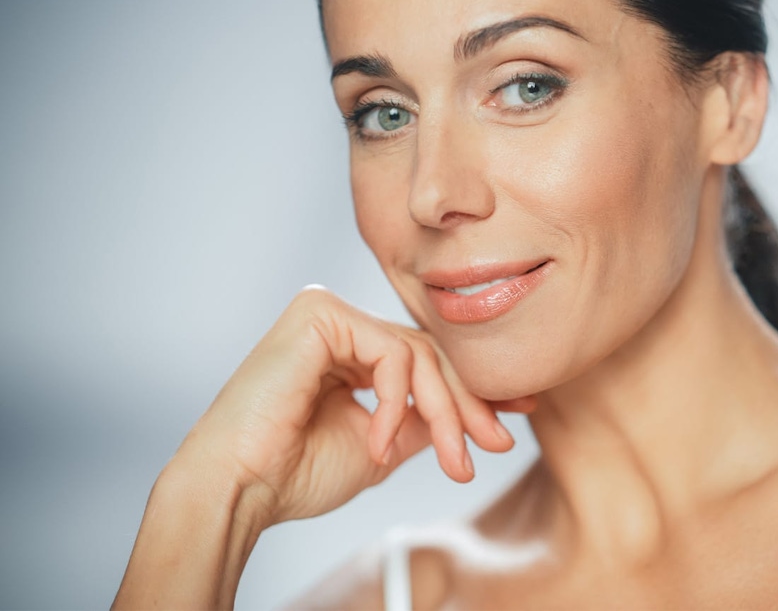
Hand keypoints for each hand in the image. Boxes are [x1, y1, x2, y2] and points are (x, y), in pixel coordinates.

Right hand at [171, 284, 535, 525]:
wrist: (243, 487)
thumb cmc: (296, 472)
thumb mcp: (384, 444)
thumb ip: (424, 420)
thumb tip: (478, 415)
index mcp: (349, 353)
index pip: (426, 362)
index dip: (472, 393)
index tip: (511, 422)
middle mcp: (340, 326)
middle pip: (430, 355)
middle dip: (469, 404)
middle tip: (496, 444)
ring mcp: (329, 314)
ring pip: (419, 354)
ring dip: (444, 411)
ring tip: (451, 459)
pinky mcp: (320, 313)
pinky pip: (392, 352)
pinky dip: (398, 401)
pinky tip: (382, 443)